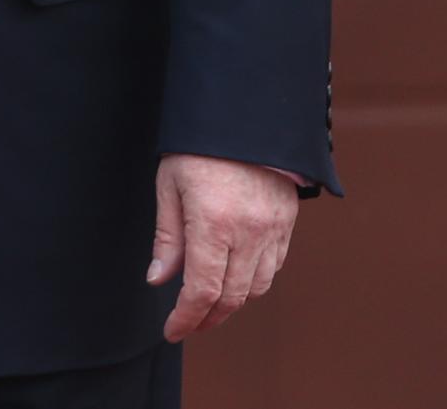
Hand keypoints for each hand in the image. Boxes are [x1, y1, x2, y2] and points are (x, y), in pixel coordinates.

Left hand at [146, 154, 298, 340]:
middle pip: (232, 298)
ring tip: (209, 303)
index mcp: (214, 223)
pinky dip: (254, 281)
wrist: (246, 115)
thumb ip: (167, 237)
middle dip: (208, 318)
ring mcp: (273, 229)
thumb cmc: (199, 146)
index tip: (172, 330)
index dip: (186, 318)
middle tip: (189, 324)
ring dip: (232, 302)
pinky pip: (274, 266)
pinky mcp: (287, 223)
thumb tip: (159, 279)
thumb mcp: (170, 185)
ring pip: (256, 287)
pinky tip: (235, 276)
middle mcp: (249, 232)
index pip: (203, 291)